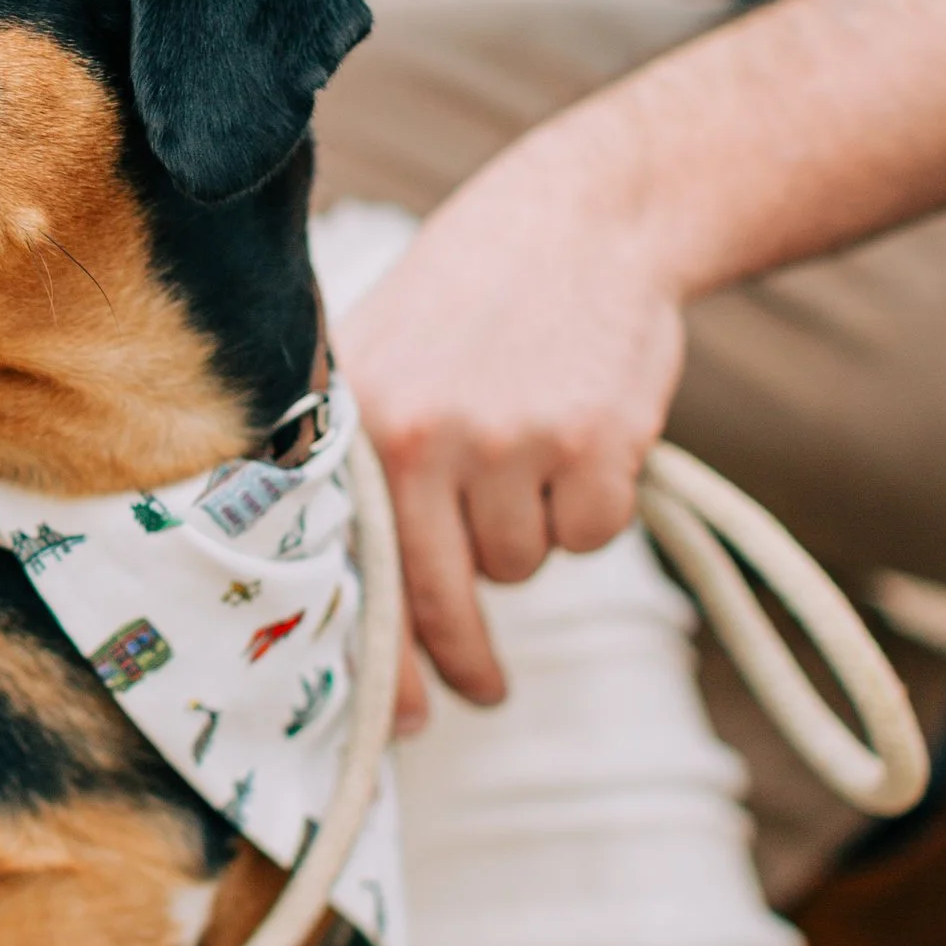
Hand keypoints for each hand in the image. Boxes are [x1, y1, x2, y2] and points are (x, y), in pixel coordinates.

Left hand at [337, 132, 683, 708]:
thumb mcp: (385, 359)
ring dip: (530, 534)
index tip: (398, 725)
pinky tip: (582, 437)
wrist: (584, 220)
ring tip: (527, 449)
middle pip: (442, 598)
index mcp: (360, 421)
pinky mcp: (594, 442)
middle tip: (484, 691)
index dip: (377, 665)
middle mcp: (423, 436)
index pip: (355, 570)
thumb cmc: (472, 302)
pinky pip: (592, 535)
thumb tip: (350, 606)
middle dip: (465, 660)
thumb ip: (362, 466)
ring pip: (521, 566)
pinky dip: (594, 507)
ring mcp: (510, 441)